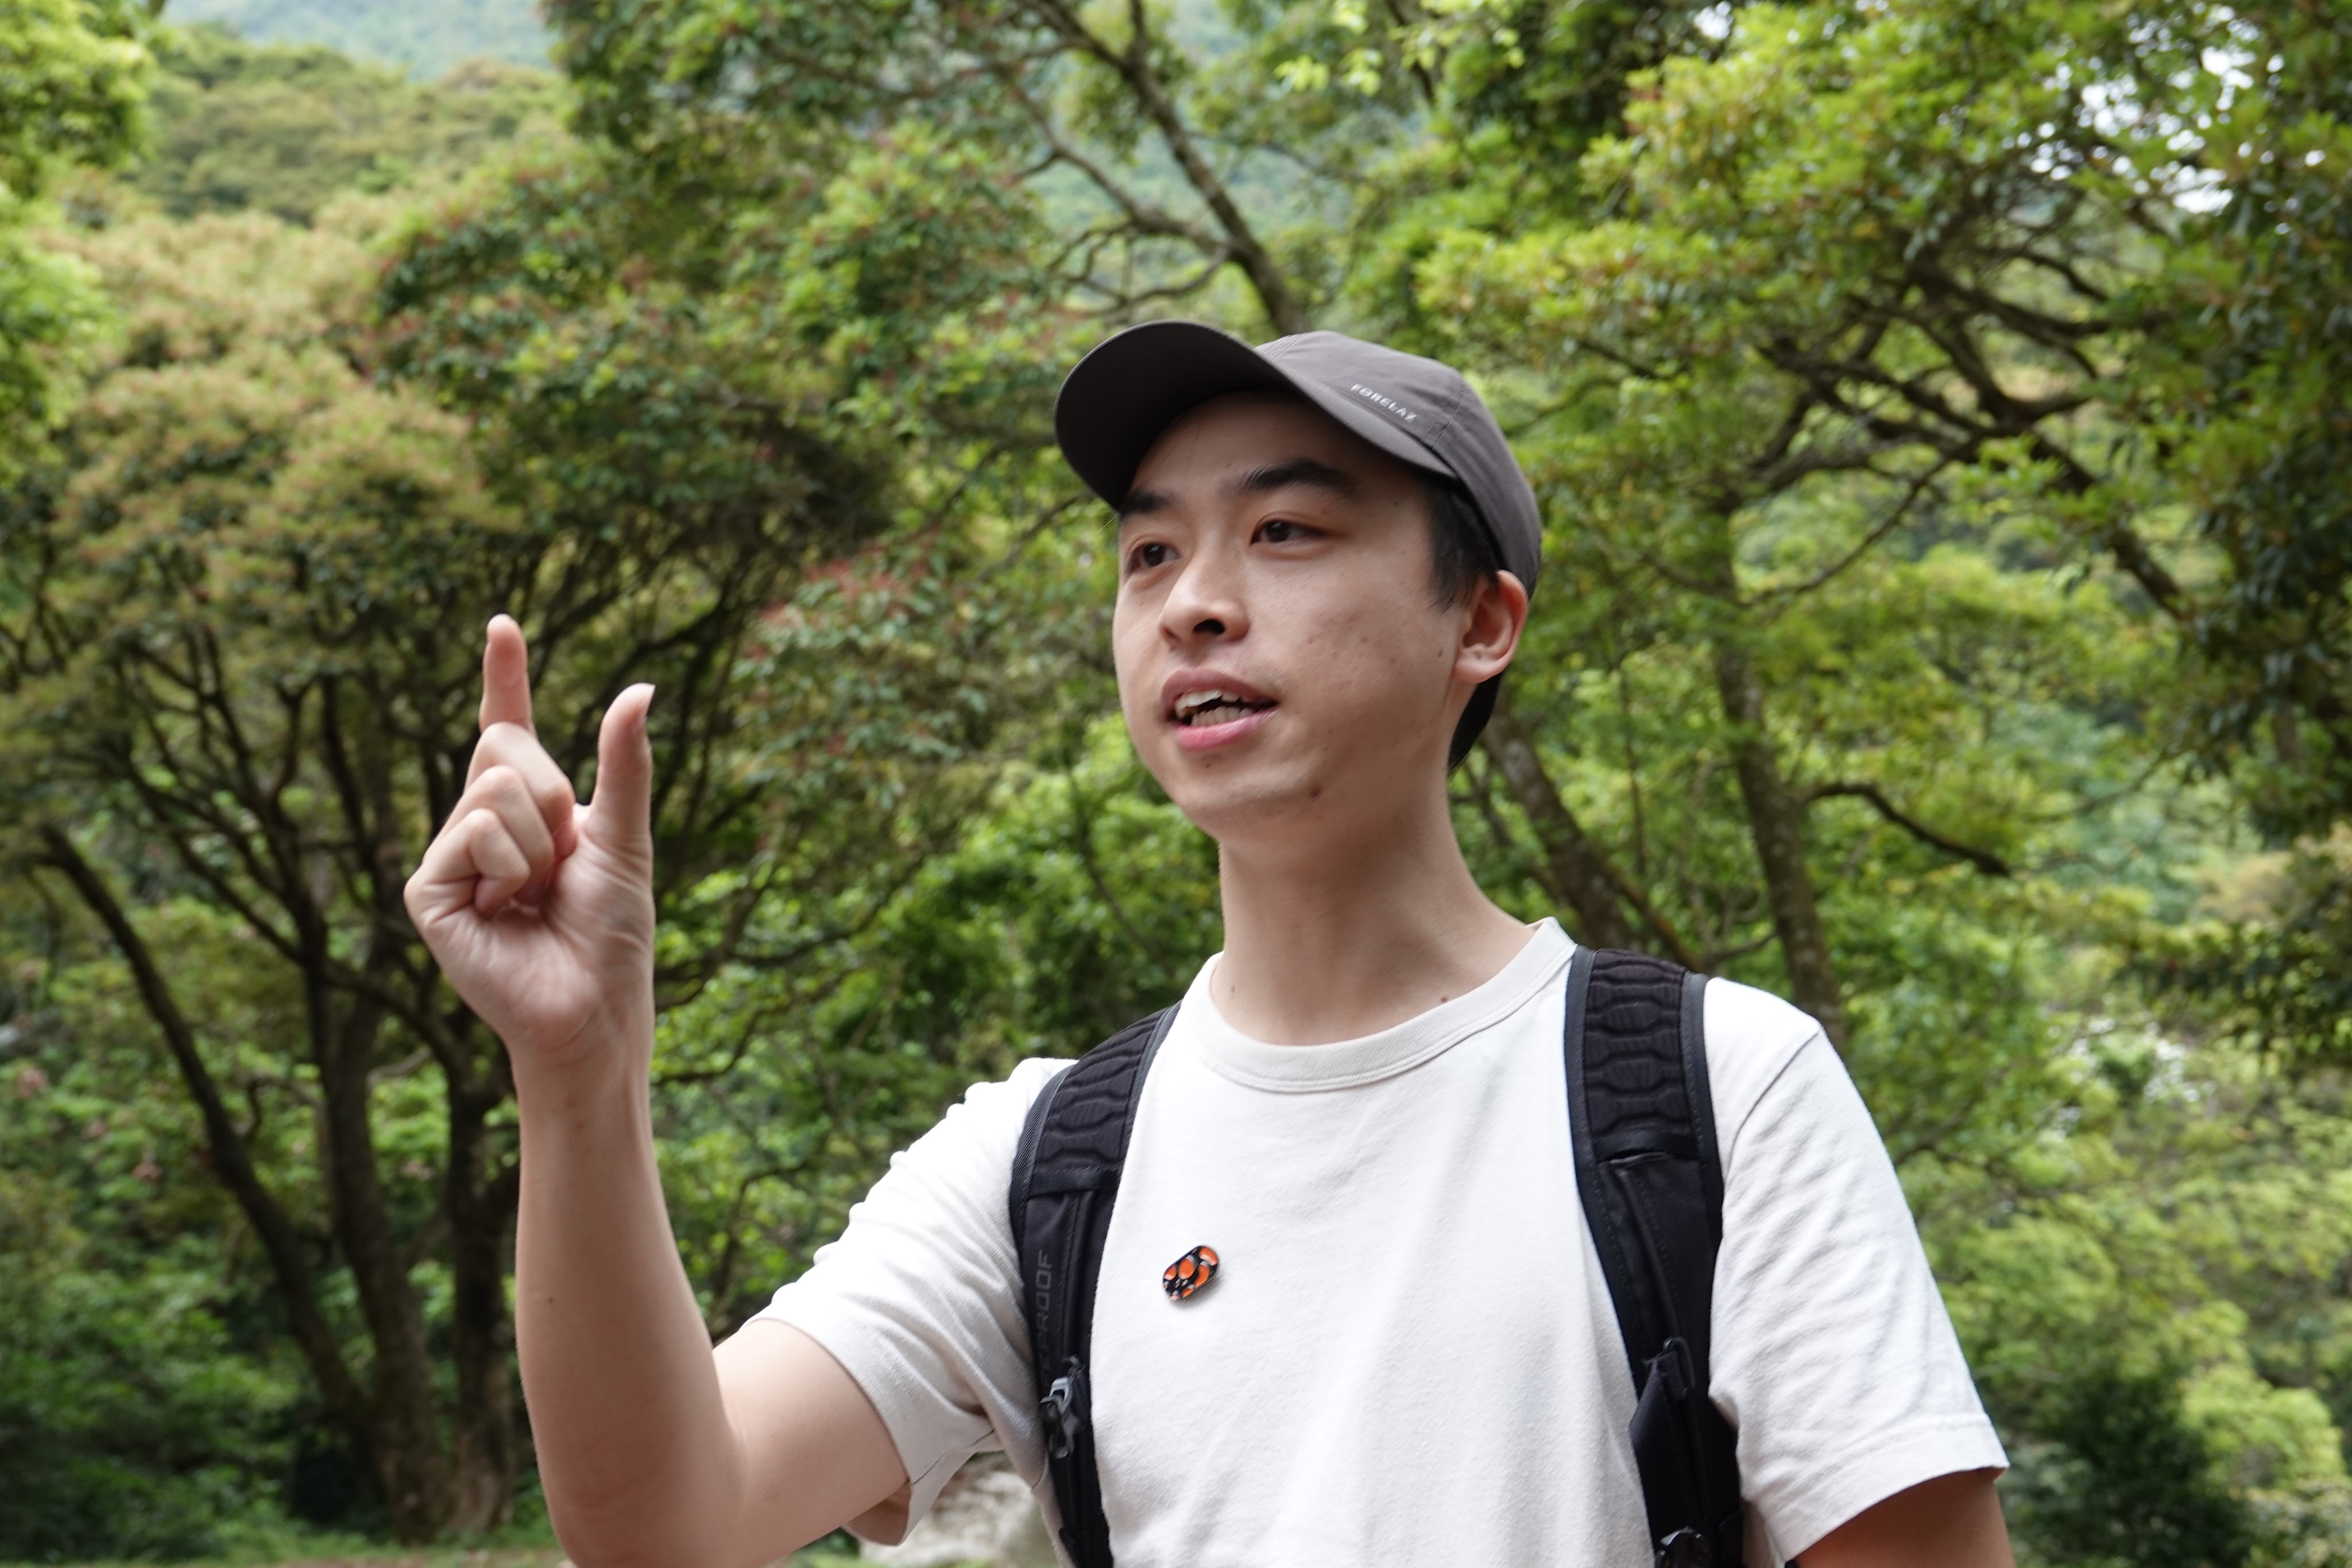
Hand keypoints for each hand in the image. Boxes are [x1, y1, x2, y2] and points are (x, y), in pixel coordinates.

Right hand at [405, 615, 656, 1073]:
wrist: (594, 1006)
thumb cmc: (613, 933)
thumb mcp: (626, 836)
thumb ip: (624, 762)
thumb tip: (641, 687)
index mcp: (527, 808)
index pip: (505, 726)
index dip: (503, 676)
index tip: (502, 624)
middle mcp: (479, 824)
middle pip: (507, 747)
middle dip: (556, 799)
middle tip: (563, 865)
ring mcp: (448, 855)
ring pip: (495, 787)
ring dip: (539, 842)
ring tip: (537, 896)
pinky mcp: (424, 890)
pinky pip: (474, 831)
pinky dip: (509, 868)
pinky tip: (505, 912)